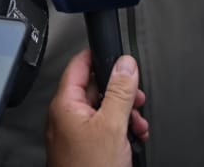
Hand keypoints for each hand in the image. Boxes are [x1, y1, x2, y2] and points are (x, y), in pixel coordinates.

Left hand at [47, 50, 148, 166]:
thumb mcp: (112, 125)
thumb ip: (120, 91)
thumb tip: (125, 64)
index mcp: (66, 105)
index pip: (78, 65)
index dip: (99, 57)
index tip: (118, 56)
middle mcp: (66, 116)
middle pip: (95, 88)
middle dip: (121, 93)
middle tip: (136, 99)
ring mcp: (74, 133)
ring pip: (103, 109)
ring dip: (125, 113)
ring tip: (137, 125)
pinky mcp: (84, 147)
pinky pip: (103, 128)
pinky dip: (120, 129)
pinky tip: (133, 138)